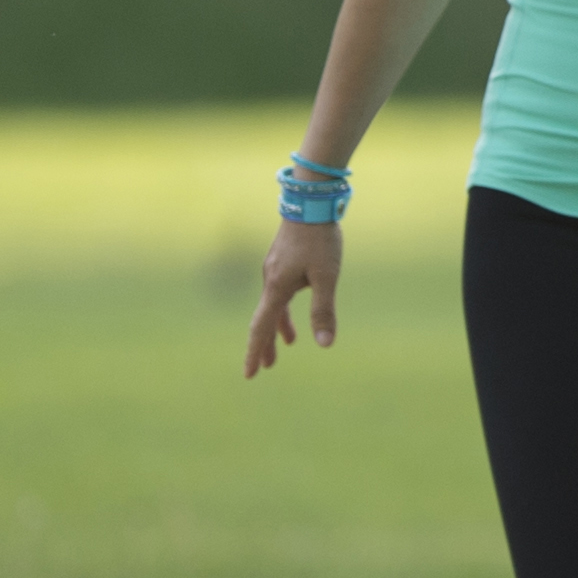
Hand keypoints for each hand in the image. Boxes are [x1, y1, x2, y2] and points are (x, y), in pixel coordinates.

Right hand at [245, 219, 342, 377]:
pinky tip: (295, 314)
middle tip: (263, 369)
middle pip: (263, 321)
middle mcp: (270, 281)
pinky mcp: (282, 263)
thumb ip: (324, 310)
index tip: (250, 374)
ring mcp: (274, 271)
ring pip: (272, 308)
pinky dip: (285, 309)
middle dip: (264, 346)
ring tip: (286, 347)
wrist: (310, 204)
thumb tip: (325, 344)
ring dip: (278, 329)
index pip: (262, 328)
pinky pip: (279, 294)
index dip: (255, 352)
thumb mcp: (327, 277)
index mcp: (276, 288)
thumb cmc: (320, 239)